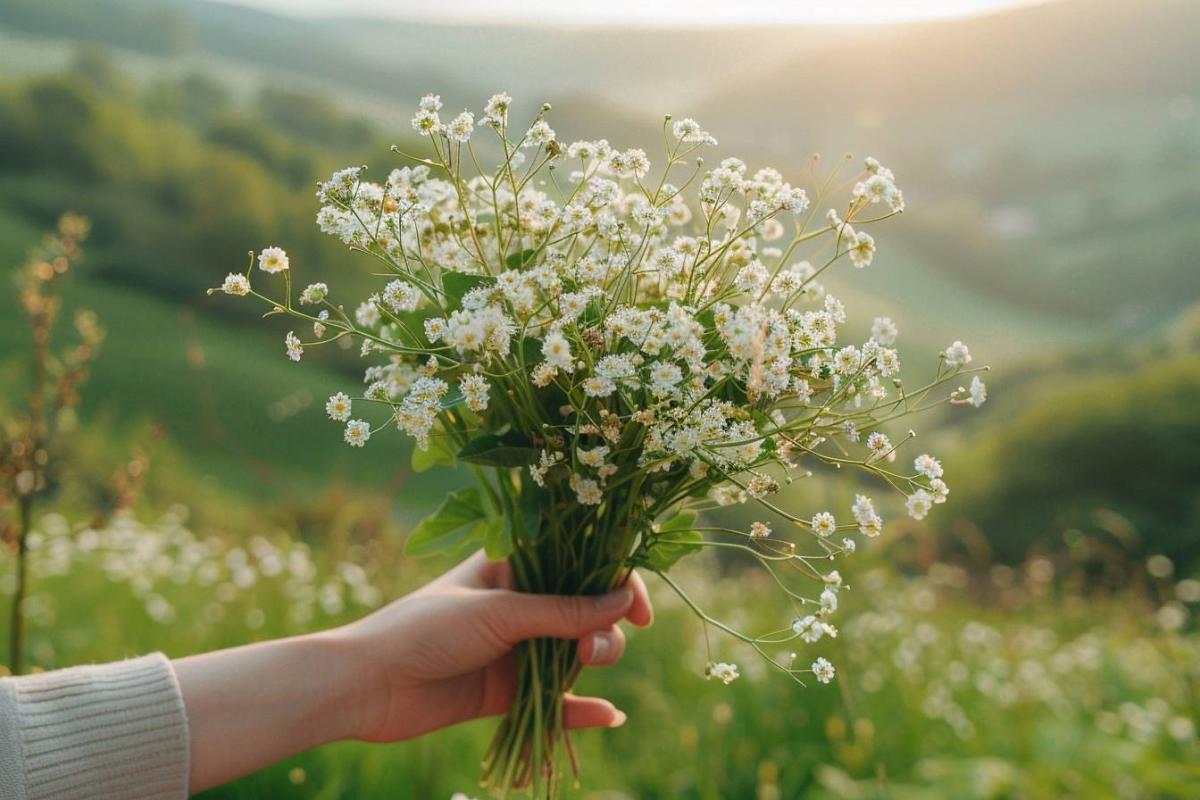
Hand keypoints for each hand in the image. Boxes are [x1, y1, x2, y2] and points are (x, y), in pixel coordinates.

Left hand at [339, 550, 653, 742]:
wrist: (366, 685)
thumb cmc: (425, 629)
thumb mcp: (499, 612)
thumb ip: (563, 611)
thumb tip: (622, 600)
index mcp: (515, 566)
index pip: (581, 564)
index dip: (616, 582)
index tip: (638, 611)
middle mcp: (520, 605)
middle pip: (587, 612)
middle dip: (603, 629)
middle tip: (591, 649)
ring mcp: (515, 649)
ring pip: (575, 655)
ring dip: (593, 662)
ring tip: (584, 669)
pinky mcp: (506, 693)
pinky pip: (555, 702)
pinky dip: (581, 710)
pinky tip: (608, 716)